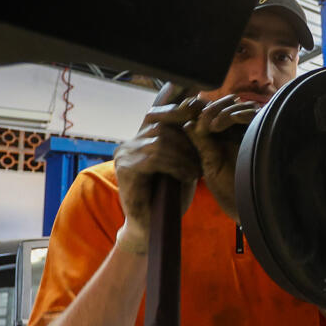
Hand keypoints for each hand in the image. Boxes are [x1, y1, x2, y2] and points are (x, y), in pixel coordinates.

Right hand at [113, 84, 204, 244]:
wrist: (153, 228)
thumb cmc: (171, 197)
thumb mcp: (184, 163)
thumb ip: (187, 141)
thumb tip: (200, 110)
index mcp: (142, 138)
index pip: (157, 111)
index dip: (174, 102)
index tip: (197, 97)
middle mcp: (130, 142)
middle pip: (161, 122)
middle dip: (186, 135)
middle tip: (200, 155)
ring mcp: (125, 153)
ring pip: (160, 139)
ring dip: (184, 154)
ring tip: (194, 171)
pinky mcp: (125, 168)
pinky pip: (155, 155)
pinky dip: (176, 164)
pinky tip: (186, 176)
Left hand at [180, 94, 259, 220]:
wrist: (250, 209)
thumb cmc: (230, 191)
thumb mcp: (210, 164)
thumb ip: (201, 144)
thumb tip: (186, 123)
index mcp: (228, 138)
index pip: (215, 113)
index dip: (200, 110)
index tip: (182, 110)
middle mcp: (243, 132)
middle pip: (227, 105)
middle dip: (208, 108)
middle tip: (191, 113)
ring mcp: (255, 131)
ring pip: (238, 106)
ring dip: (219, 111)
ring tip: (205, 126)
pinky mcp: (266, 132)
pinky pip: (252, 113)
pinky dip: (234, 114)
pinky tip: (217, 126)